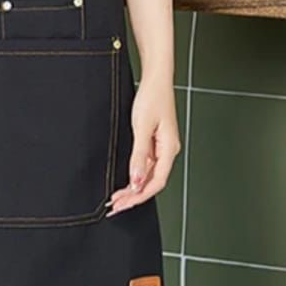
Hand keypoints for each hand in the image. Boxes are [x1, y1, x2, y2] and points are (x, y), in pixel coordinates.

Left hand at [108, 74, 178, 214]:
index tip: (124, 205)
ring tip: (117, 198)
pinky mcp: (155, 141)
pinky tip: (126, 181)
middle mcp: (167, 151)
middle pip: (152, 181)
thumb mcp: (142, 126)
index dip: (140, 196)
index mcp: (169, 149)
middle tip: (116, 207)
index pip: (156, 181)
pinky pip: (146, 164)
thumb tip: (136, 180)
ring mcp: (161, 147)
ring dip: (133, 187)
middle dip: (134, 196)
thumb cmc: (153, 97)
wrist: (155, 79)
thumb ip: (139, 155)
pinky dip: (135, 174)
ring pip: (148, 174)